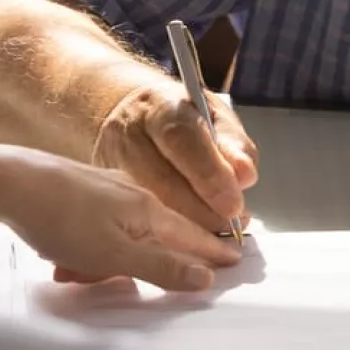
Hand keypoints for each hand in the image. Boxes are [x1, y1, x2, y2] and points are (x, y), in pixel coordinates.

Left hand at [0, 143, 241, 290]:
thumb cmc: (59, 217)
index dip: (213, 250)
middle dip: (152, 260)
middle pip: (158, 235)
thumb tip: (203, 276)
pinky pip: (95, 228)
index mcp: (148, 210)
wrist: (7, 181)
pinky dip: (85, 247)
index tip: (234, 258)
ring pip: (123, 234)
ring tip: (76, 270)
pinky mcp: (79, 191)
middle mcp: (133, 195)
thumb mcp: (115, 255)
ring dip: (107, 259)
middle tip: (139, 273)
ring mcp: (105, 190)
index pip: (193, 235)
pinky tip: (63, 255)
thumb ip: (162, 267)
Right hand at [94, 81, 258, 232]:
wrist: (130, 117)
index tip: (234, 204)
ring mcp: (110, 165)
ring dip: (187, 231)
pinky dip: (167, 237)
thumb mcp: (214, 117)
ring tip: (217, 237)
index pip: (182, 140)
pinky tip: (189, 242)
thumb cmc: (181, 119)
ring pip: (147, 208)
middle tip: (233, 227)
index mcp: (161, 108)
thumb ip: (234, 145)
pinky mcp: (104, 193)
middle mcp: (129, 135)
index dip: (210, 175)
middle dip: (203, 212)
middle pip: (163, 182)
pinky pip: (136, 222)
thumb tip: (245, 176)